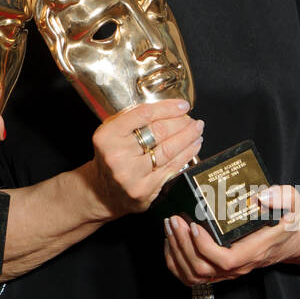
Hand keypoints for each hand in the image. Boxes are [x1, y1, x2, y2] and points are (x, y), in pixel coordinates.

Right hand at [87, 100, 203, 219]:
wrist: (102, 192)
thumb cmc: (110, 158)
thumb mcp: (111, 134)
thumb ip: (131, 119)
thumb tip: (166, 108)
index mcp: (107, 136)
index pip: (143, 114)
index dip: (167, 108)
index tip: (182, 105)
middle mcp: (117, 155)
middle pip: (159, 131)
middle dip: (181, 122)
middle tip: (192, 119)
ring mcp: (132, 174)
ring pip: (168, 150)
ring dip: (188, 138)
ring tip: (197, 130)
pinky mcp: (145, 189)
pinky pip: (171, 167)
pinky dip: (186, 155)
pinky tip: (193, 146)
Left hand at [162, 185, 299, 284]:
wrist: (291, 239)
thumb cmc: (289, 220)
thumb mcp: (294, 204)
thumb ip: (284, 196)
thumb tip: (262, 196)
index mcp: (255, 250)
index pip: (225, 260)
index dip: (205, 246)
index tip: (193, 224)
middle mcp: (240, 265)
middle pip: (203, 269)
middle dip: (182, 245)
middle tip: (174, 220)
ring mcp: (228, 270)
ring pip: (194, 275)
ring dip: (176, 253)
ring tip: (170, 226)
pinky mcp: (219, 269)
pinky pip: (191, 276)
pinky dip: (175, 261)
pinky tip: (171, 240)